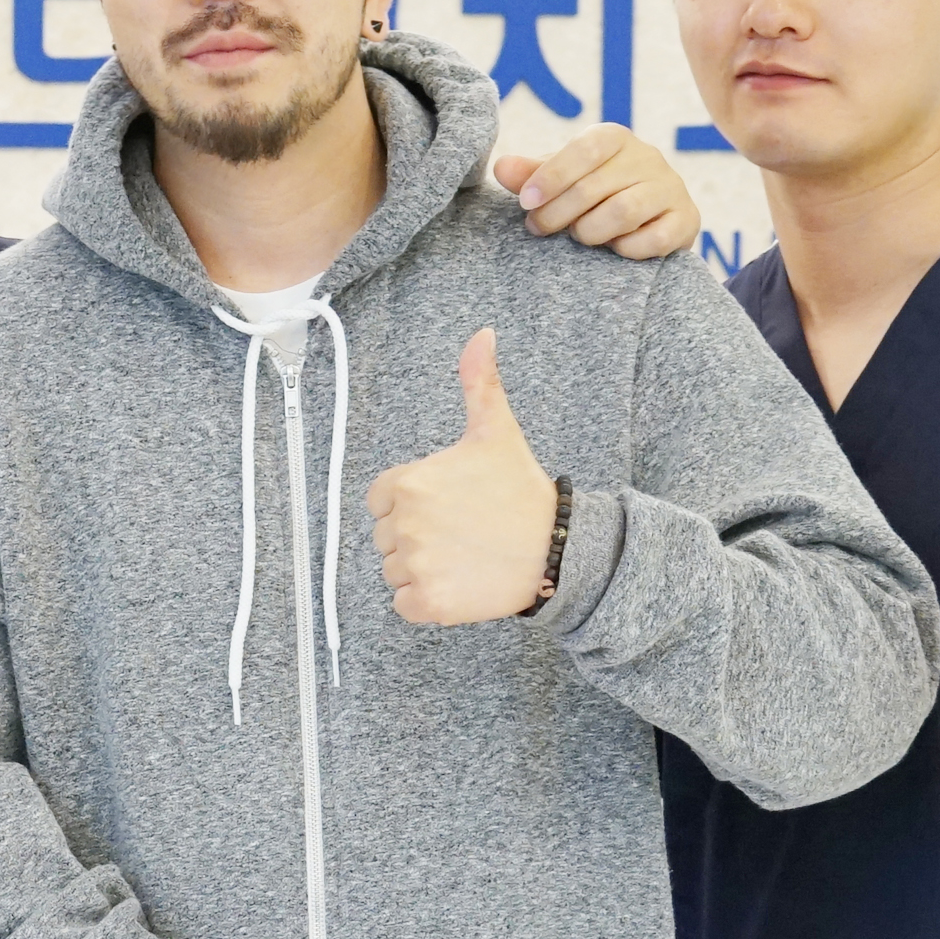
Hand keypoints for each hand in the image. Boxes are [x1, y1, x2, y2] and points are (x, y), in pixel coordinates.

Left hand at [366, 329, 561, 625]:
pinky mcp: (428, 604)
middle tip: (462, 529)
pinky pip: (404, 604)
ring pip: (394, 571)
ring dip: (421, 568)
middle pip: (386, 537)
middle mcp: (403, 526)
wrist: (557, 549)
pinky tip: (458, 582)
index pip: (381, 500)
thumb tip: (482, 334)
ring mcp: (416, 567)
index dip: (411, 502)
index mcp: (406, 484)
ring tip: (464, 554)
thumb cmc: (521, 490)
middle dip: (417, 536)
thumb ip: (478, 381)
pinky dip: (425, 601)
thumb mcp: (496, 429)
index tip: (448, 503)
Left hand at [495, 124, 698, 258]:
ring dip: (591, 231)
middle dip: (559, 212)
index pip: (584, 149)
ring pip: (624, 212)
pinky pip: (655, 238)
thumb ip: (532, 175)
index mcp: (614, 138)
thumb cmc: (595, 194)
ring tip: (579, 237)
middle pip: (596, 186)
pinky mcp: (687, 220)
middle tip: (538, 228)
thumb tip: (500, 167)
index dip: (552, 176)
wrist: (650, 219)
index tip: (526, 202)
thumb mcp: (561, 179)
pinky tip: (615, 248)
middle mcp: (648, 157)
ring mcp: (671, 188)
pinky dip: (627, 249)